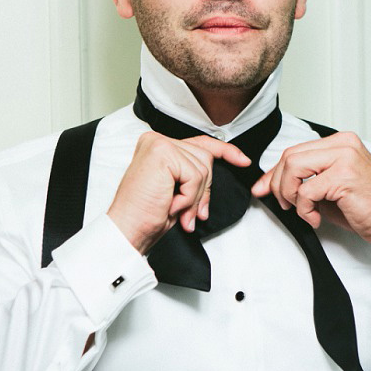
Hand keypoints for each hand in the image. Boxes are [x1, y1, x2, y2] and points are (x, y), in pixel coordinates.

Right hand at [108, 132, 250, 253]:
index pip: (200, 143)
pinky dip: (188, 196)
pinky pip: (195, 176)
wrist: (128, 230)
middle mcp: (156, 141)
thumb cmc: (145, 215)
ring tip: (175, 208)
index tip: (243, 160)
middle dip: (203, 189)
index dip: (226, 151)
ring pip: (202, 168)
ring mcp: (159, 144)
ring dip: (194, 196)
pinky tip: (171, 203)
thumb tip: (212, 176)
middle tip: (189, 211)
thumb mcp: (178, 192)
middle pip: (205, 157)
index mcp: (158, 146)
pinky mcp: (163, 154)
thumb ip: (193, 176)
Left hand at [251, 132, 370, 258]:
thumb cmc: (368, 209)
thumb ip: (303, 182)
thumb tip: (268, 184)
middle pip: (289, 156)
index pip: (295, 150)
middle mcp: (343, 144)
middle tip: (285, 205)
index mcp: (341, 142)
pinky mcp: (344, 176)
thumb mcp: (329, 190)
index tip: (264, 189)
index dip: (274, 172)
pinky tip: (316, 218)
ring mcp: (345, 157)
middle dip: (278, 184)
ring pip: (293, 167)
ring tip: (303, 211)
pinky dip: (304, 209)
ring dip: (289, 194)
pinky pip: (305, 191)